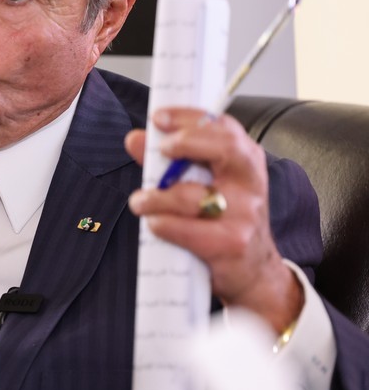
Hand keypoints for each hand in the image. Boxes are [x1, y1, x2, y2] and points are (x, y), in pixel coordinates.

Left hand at [124, 108, 302, 332]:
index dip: (189, 117)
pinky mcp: (232, 244)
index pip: (223, 126)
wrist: (254, 271)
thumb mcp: (203, 184)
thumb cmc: (224, 220)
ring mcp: (244, 214)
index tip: (159, 118)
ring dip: (156, 197)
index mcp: (244, 160)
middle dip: (186, 142)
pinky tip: (155, 224)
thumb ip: (168, 160)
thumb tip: (135, 139)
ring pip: (194, 196)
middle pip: (224, 147)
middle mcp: (249, 182)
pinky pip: (188, 229)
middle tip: (161, 150)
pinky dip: (163, 225)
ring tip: (140, 202)